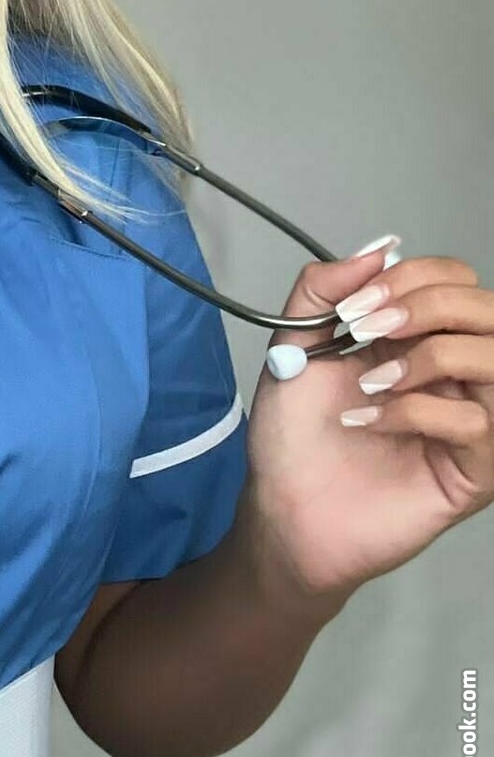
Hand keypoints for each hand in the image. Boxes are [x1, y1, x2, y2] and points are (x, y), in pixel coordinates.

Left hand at [237, 239, 493, 601]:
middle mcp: (455, 373)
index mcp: (419, 338)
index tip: (355, 305)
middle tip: (367, 331)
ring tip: (371, 382)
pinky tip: (370, 423)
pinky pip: (476, 421)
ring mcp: (471, 421)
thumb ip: (324, 287)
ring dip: (429, 356)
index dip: (412, 278)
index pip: (456, 280)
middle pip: (488, 309)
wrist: (283, 509)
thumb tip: (383, 247)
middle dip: (426, 306)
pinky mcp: (476, 471)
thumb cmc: (294, 436)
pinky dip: (416, 411)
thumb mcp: (293, 344)